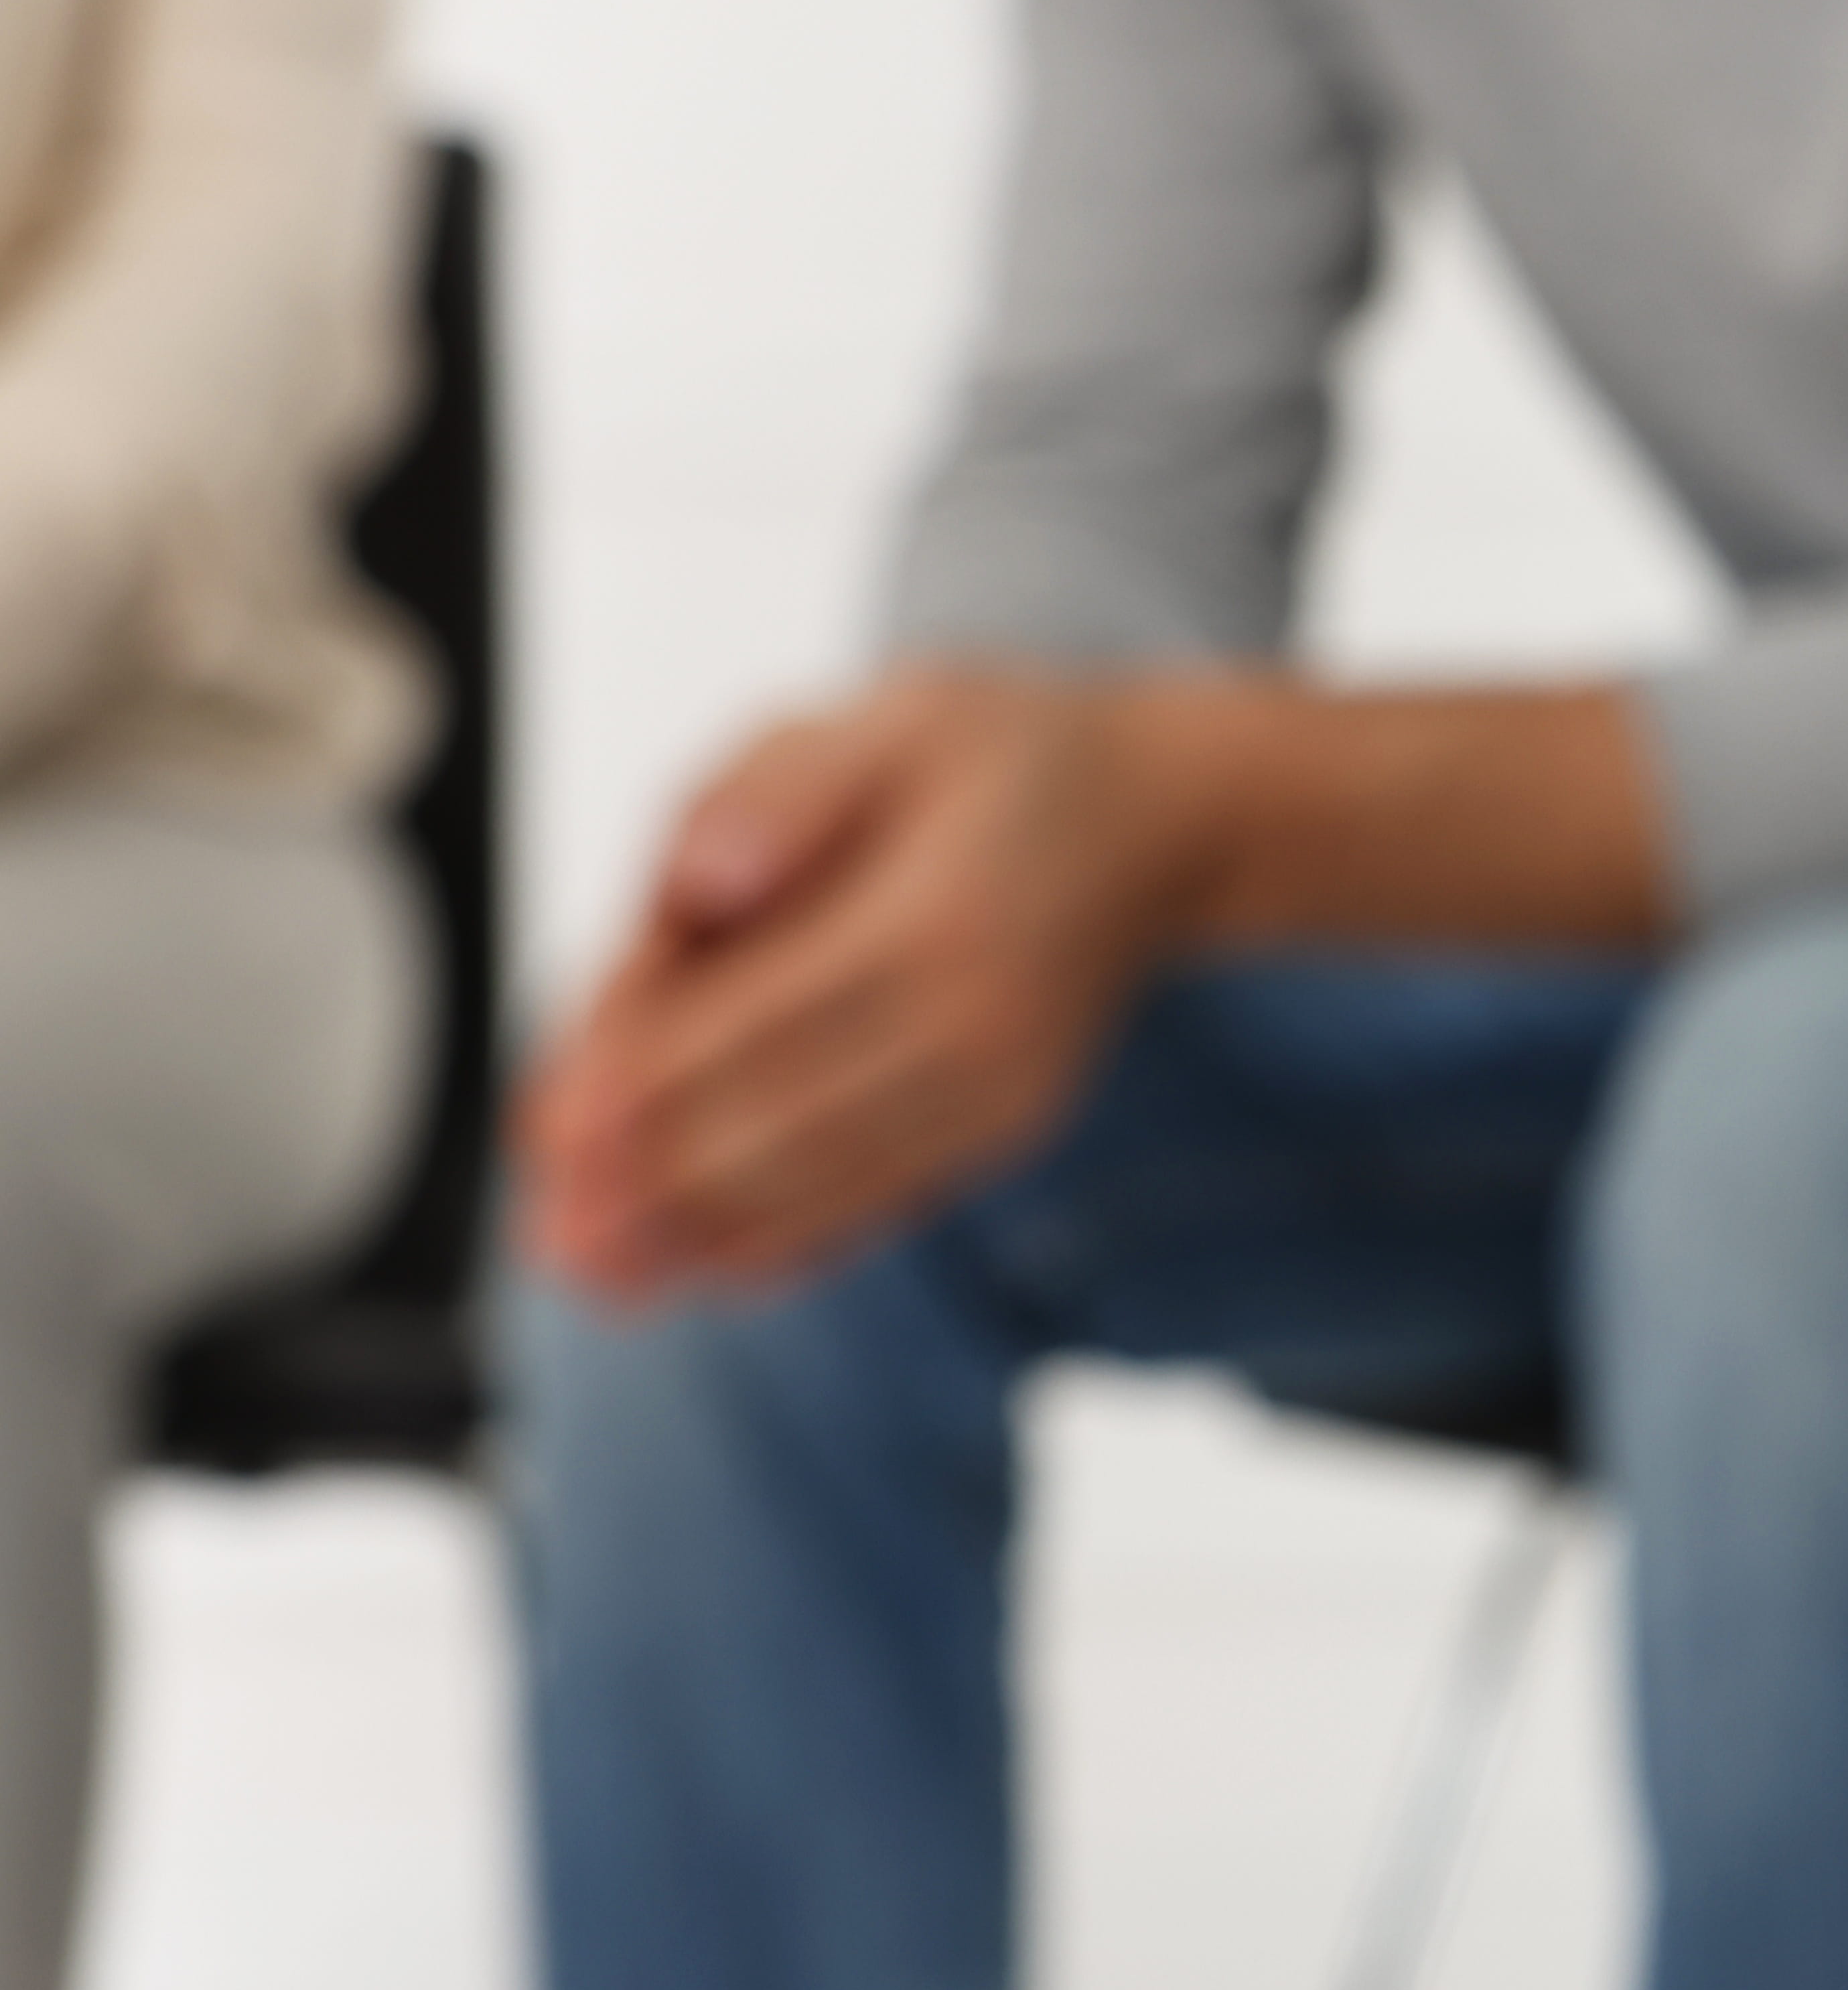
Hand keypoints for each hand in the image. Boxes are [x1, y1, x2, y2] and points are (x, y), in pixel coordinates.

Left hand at [525, 668, 1211, 1298]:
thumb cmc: (1002, 761)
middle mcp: (977, 1024)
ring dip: (701, 1235)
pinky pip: (887, 1200)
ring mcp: (1002, 1089)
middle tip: (549, 1232)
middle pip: (775, 1125)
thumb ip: (779, 790)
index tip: (543, 1136)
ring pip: (823, 1182)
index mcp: (932, 919)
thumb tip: (700, 886)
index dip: (633, 1086)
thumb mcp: (888, 715)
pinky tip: (712, 1271)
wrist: (1162, 822)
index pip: (748, 1020)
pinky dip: (792, 1241)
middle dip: (646, 1185)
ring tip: (598, 1274)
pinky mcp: (1010, 1127)